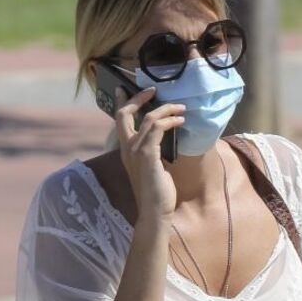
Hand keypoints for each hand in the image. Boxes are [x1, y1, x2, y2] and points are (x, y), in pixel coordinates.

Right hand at [114, 85, 184, 218]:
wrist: (154, 211)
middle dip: (139, 98)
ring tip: (181, 108)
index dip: (125, 102)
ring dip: (166, 110)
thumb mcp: (153, 167)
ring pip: (148, 118)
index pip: (120, 121)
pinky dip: (170, 121)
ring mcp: (135, 151)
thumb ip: (153, 152)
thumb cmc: (157, 193)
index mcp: (126, 150)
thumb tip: (164, 140)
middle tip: (154, 90)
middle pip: (125, 114)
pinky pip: (157, 128)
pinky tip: (180, 121)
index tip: (129, 89)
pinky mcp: (148, 154)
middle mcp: (127, 148)